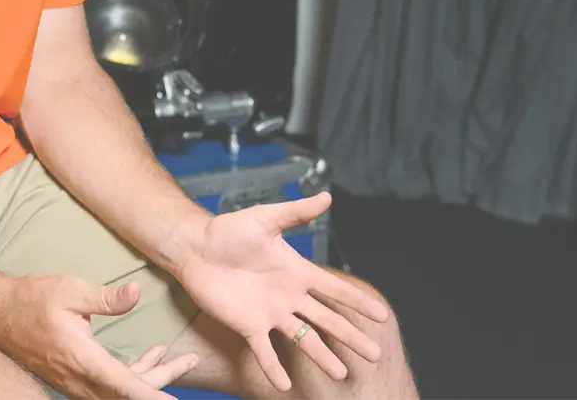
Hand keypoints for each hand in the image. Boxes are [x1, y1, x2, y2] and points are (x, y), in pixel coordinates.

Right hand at [0, 274, 198, 399]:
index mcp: (83, 360)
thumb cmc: (31, 299)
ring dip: (149, 377)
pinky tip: (149, 354)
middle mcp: (80, 379)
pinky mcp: (74, 379)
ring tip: (174, 358)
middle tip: (191, 361)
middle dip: (163, 380)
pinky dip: (132, 374)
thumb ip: (106, 297)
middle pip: (129, 393)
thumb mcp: (70, 289)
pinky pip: (109, 386)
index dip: (153, 396)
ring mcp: (75, 383)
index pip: (127, 387)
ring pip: (120, 391)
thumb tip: (136, 293)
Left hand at [172, 192, 389, 390]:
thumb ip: (296, 212)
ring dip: (322, 356)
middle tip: (375, 355)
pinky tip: (284, 386)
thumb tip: (327, 196)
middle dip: (351, 337)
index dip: (357, 302)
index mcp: (297, 272)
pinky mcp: (248, 326)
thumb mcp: (266, 218)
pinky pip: (264, 351)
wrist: (195, 247)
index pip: (334, 289)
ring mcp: (270, 313)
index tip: (381, 317)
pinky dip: (274, 368)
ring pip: (303, 339)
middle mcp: (289, 296)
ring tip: (341, 374)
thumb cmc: (229, 231)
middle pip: (327, 320)